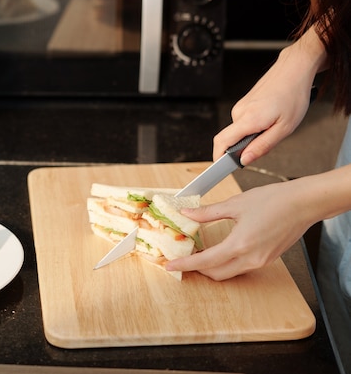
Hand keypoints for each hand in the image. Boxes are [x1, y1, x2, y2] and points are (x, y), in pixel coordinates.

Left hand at [165, 182, 312, 280]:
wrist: (304, 203)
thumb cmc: (274, 200)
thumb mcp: (236, 204)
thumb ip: (208, 213)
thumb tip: (187, 214)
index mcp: (240, 245)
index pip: (205, 262)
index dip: (185, 265)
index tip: (170, 266)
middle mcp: (251, 258)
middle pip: (216, 274)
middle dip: (197, 269)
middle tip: (183, 259)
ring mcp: (261, 261)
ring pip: (229, 272)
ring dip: (212, 267)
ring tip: (198, 254)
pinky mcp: (267, 258)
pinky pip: (241, 267)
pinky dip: (226, 262)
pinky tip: (219, 250)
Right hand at [213, 27, 326, 164]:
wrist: (293, 70)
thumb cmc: (293, 96)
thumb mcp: (285, 128)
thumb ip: (262, 146)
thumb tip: (244, 160)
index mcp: (248, 119)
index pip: (222, 142)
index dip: (218, 157)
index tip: (221, 168)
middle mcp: (239, 112)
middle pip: (231, 139)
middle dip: (245, 147)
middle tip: (268, 141)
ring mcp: (240, 106)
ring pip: (240, 131)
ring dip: (253, 135)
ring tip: (274, 124)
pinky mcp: (243, 103)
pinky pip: (244, 122)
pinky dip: (254, 126)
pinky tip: (271, 117)